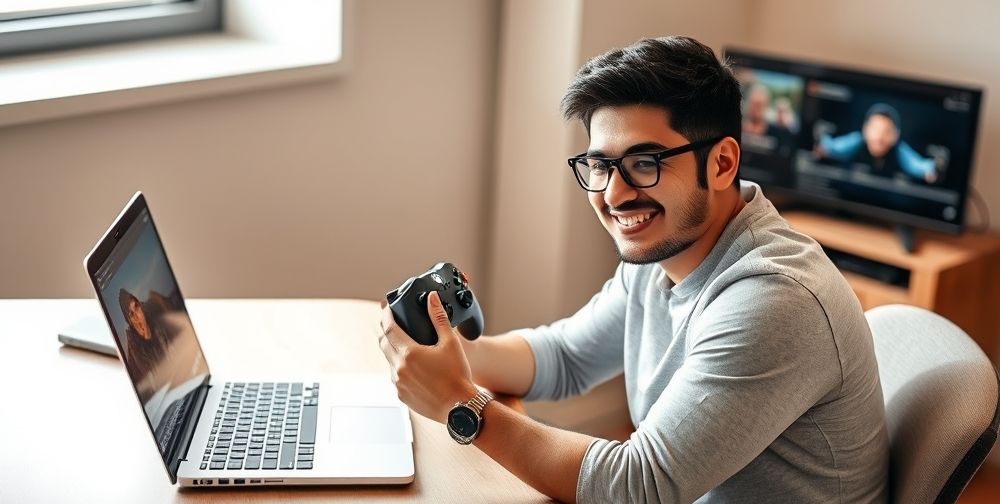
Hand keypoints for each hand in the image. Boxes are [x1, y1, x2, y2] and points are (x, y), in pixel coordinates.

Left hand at [378, 291, 477, 422]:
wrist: (461, 407)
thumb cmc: (458, 375)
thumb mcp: (451, 343)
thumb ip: (439, 318)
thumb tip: (432, 299)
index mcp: (409, 353)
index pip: (389, 328)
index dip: (386, 316)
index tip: (386, 308)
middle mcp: (399, 369)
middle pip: (384, 343)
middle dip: (386, 331)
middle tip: (394, 323)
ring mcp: (398, 384)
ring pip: (389, 361)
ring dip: (394, 350)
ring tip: (407, 345)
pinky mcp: (401, 396)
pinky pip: (395, 377)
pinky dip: (400, 368)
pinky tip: (414, 366)